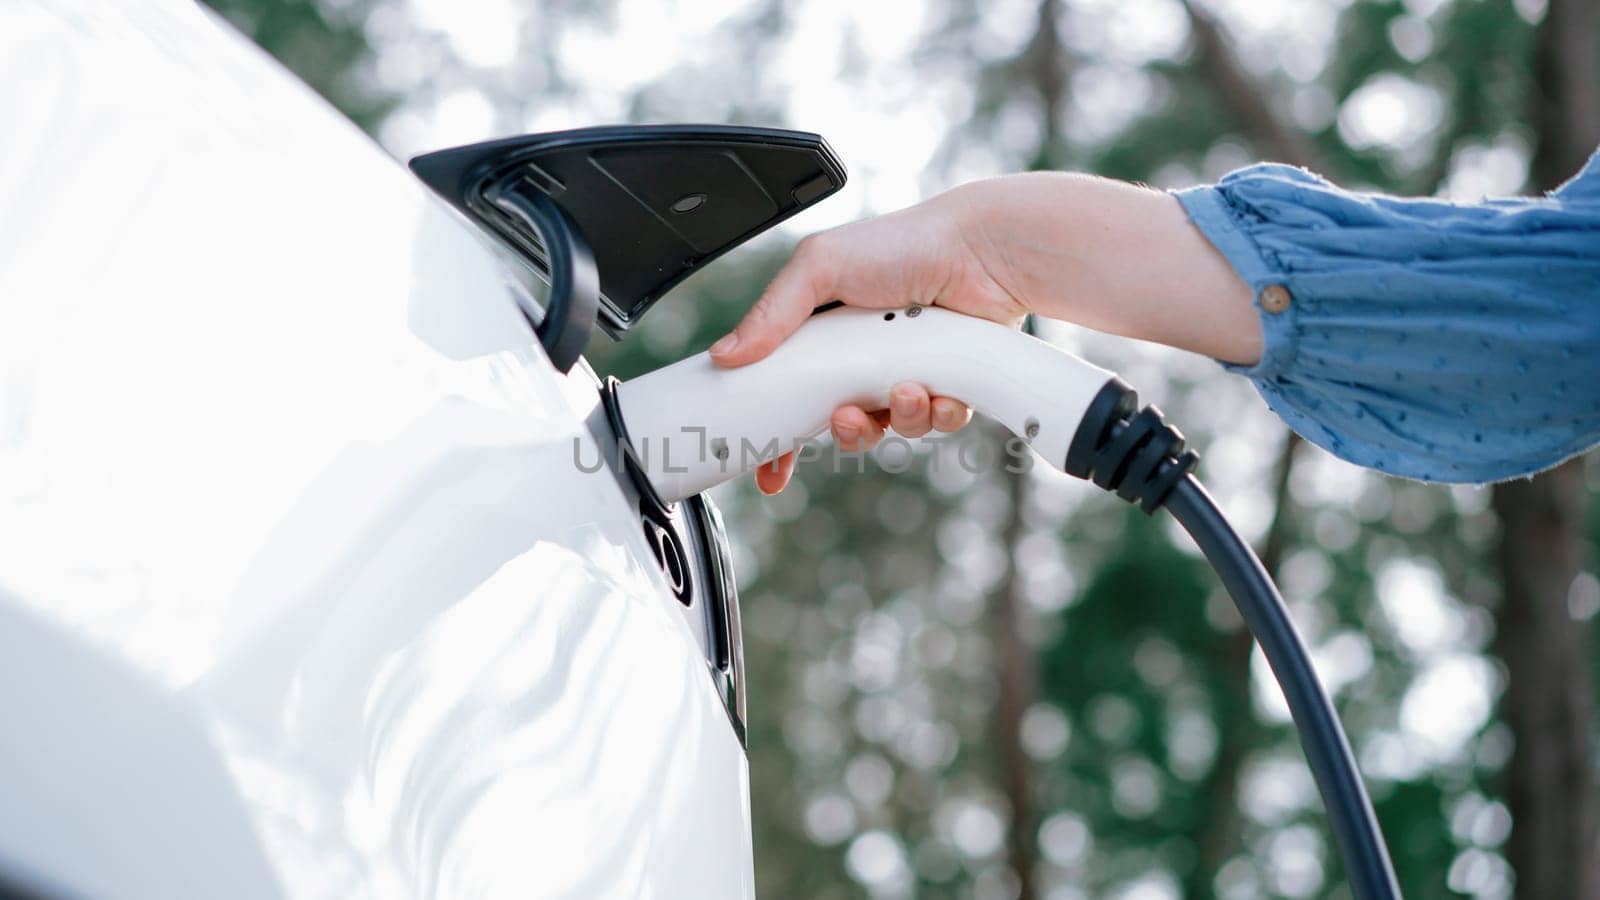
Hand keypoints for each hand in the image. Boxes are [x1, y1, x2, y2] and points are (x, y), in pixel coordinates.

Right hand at [709, 190, 1021, 492]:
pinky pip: (937, 422)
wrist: (980, 250)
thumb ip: (771, 313)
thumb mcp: (819, 266)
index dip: (778, 437)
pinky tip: (938, 389)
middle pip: (843, 421)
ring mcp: (909, 371)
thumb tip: (726, 355)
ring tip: (907, 390)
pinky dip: (936, 412)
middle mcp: (866, 356)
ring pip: (893, 428)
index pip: (791, 393)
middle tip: (848, 418)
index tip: (769, 471)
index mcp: (826, 334)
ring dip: (897, 419)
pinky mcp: (951, 384)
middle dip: (846, 432)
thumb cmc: (906, 245)